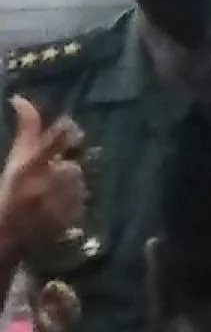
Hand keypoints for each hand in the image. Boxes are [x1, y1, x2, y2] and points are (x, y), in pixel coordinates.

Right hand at [0, 95, 85, 265]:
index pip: (56, 140)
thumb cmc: (10, 190)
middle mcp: (46, 183)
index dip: (67, 131)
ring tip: (47, 196)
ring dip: (68, 186)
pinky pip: (81, 200)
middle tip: (45, 181)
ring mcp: (59, 202)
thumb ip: (26, 129)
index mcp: (30, 166)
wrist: (7, 232)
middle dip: (62, 171)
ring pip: (78, 184)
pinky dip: (71, 201)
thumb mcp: (16, 159)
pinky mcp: (70, 217)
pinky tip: (54, 207)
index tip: (71, 127)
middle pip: (71, 167)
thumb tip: (20, 98)